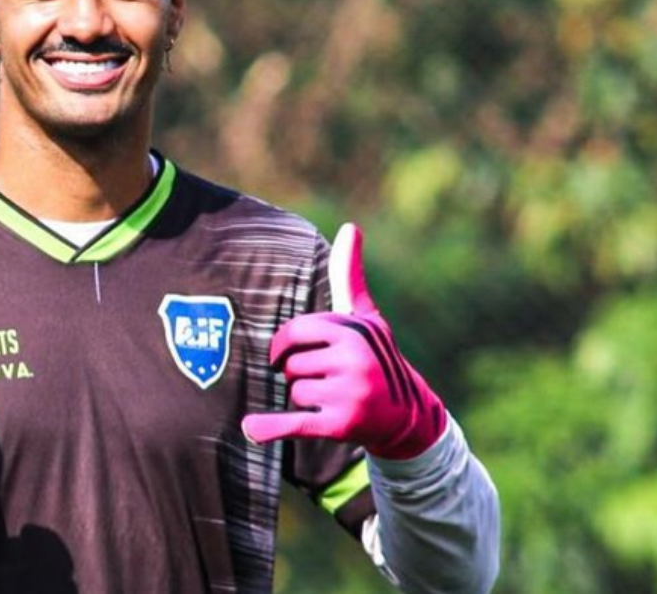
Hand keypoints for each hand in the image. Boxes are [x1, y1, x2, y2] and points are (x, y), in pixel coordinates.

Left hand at [241, 223, 445, 459]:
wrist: (406, 415)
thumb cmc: (376, 357)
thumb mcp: (366, 317)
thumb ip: (349, 275)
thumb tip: (350, 226)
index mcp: (353, 331)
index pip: (295, 332)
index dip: (285, 345)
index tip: (288, 354)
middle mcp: (354, 360)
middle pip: (292, 364)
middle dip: (301, 373)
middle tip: (328, 381)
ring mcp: (349, 393)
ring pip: (294, 391)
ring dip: (305, 398)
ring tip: (334, 398)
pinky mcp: (342, 424)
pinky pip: (296, 422)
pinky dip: (271, 428)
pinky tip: (249, 429)